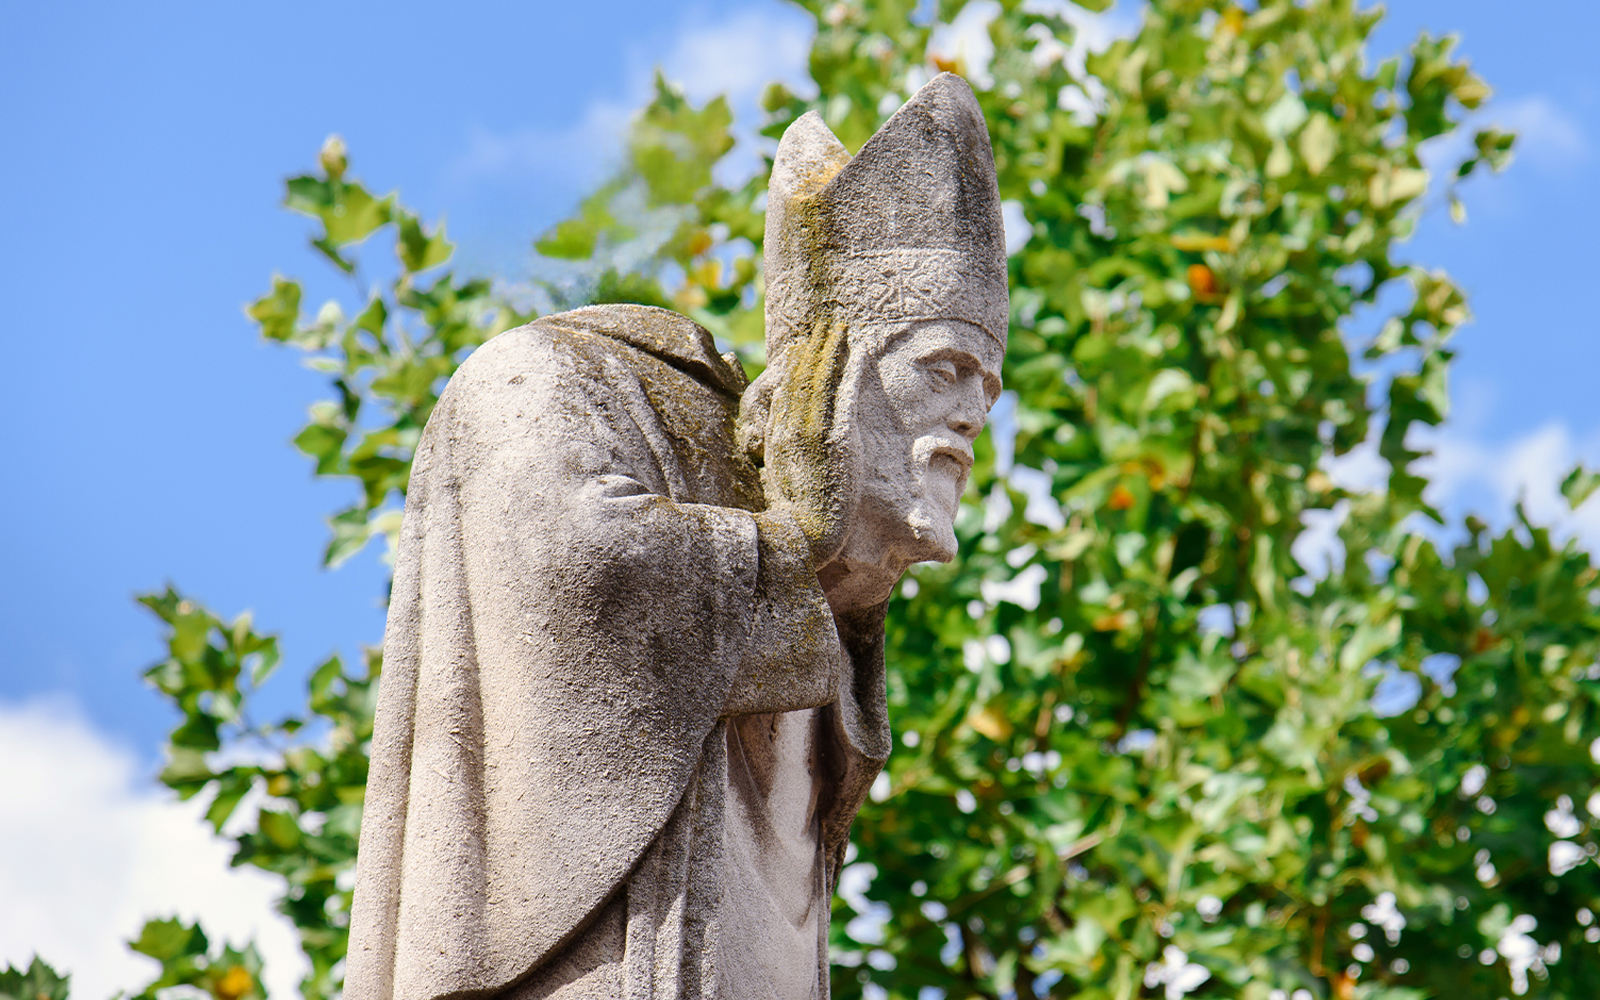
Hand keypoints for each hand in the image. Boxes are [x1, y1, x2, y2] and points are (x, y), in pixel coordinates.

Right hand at [760, 320, 861, 571]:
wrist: (806, 533)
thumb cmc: (796, 512)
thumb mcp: (780, 473)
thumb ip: (780, 447)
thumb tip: (779, 427)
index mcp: (778, 435)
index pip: (787, 389)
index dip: (796, 364)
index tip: (804, 344)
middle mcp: (793, 428)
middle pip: (804, 377)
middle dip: (815, 349)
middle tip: (828, 325)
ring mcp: (815, 432)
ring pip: (822, 380)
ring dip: (832, 351)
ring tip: (842, 329)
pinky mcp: (838, 440)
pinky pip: (844, 396)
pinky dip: (850, 372)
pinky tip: (858, 353)